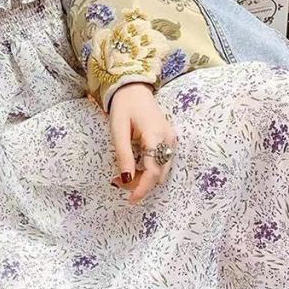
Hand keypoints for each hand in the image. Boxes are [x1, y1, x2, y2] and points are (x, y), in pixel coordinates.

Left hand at [108, 82, 176, 204]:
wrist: (134, 88)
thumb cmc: (124, 106)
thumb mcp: (118, 130)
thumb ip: (123, 155)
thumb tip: (126, 179)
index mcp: (155, 136)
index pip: (153, 171)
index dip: (142, 188)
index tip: (131, 199)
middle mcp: (168, 140)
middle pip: (158, 174)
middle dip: (140, 184)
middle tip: (117, 182)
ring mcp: (171, 140)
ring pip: (161, 170)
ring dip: (144, 177)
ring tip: (122, 174)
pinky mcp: (168, 140)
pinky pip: (161, 162)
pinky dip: (148, 169)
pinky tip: (133, 166)